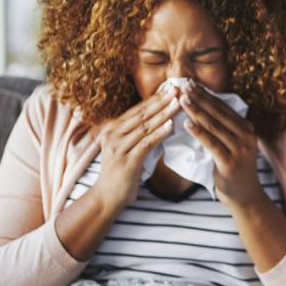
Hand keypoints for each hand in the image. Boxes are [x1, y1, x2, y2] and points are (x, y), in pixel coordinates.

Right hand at [93, 86, 179, 210]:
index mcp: (113, 129)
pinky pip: (145, 144)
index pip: (138, 109)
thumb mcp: (127, 148)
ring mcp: (118, 148)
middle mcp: (113, 135)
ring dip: (163, 114)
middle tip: (178, 89)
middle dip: (162, 101)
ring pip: (145, 127)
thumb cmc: (122, 173)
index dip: (155, 98)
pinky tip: (171, 126)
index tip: (171, 87)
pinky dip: (159, 134)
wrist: (107, 198)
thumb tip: (162, 118)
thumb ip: (139, 134)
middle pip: (142, 114)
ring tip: (178, 104)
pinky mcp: (125, 161)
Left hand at [177, 81, 264, 207]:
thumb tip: (201, 108)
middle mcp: (246, 136)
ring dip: (197, 111)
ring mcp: (240, 149)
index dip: (206, 94)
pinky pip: (211, 144)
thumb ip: (223, 128)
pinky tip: (187, 124)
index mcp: (246, 128)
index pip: (223, 107)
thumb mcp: (233, 145)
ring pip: (214, 126)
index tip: (190, 83)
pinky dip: (199, 132)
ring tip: (182, 100)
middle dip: (200, 98)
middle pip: (218, 113)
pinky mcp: (230, 162)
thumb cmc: (234, 169)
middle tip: (184, 85)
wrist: (245, 196)